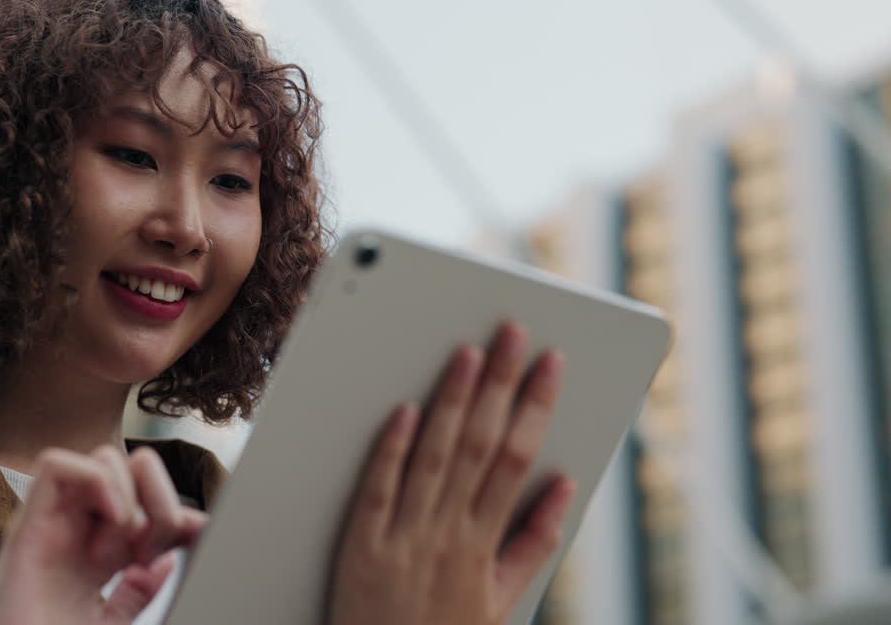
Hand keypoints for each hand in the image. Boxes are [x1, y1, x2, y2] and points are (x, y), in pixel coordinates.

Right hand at [0, 444, 206, 624]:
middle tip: (149, 550)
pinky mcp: (24, 525)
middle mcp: (75, 533)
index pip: (145, 506)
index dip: (178, 511)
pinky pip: (59, 465)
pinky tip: (109, 524)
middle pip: (130, 468)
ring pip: (102, 458)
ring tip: (121, 549)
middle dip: (158, 499)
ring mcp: (50, 525)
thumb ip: (135, 595)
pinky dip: (97, 482)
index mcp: (96, 556)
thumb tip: (165, 561)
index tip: (201, 536)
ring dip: (129, 496)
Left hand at [328, 323, 576, 624]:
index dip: (536, 404)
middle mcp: (449, 533)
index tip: (551, 361)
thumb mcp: (501, 602)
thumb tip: (565, 487)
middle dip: (500, 381)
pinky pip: (379, 489)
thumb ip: (533, 544)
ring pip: (434, 456)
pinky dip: (394, 448)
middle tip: (511, 330)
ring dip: (452, 400)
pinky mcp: (362, 546)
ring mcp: (405, 537)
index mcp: (484, 543)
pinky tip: (406, 408)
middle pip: (481, 444)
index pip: (518, 457)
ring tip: (467, 352)